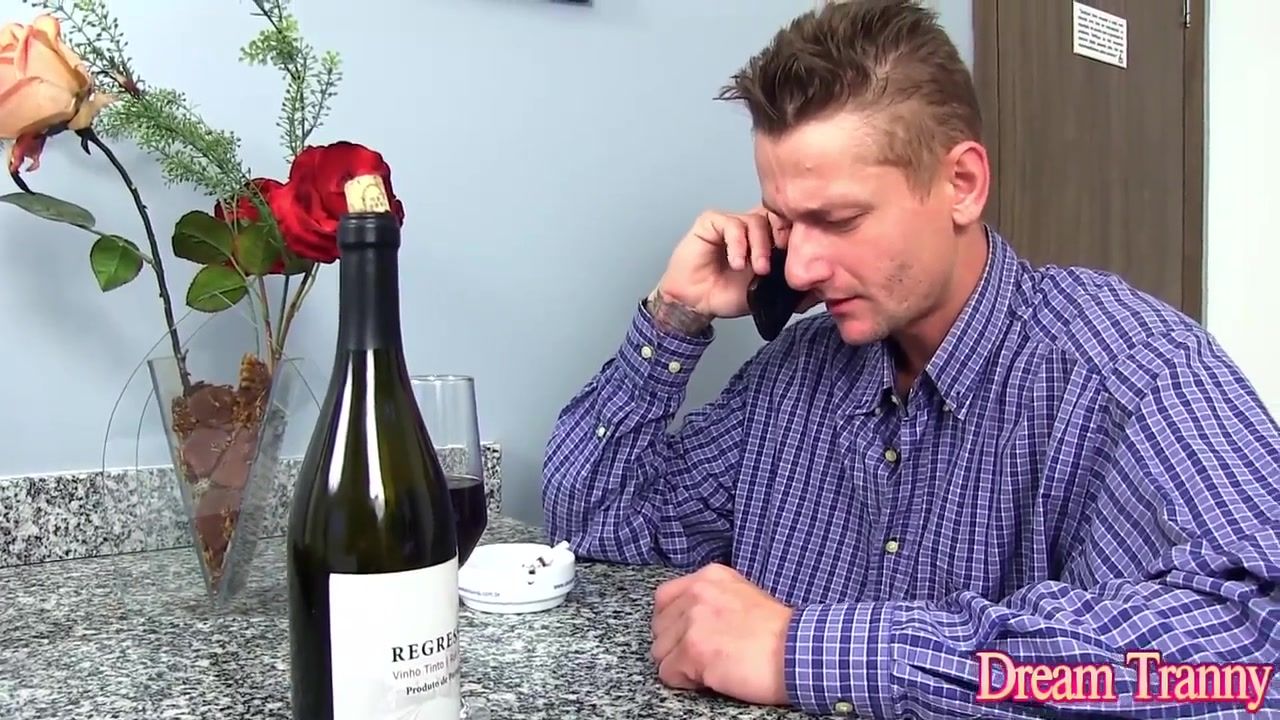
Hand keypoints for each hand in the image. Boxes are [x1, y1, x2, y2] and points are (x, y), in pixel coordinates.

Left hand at [650, 563, 792, 705]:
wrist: (798, 651)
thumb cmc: (778, 632)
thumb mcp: (741, 595)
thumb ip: (710, 599)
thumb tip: (685, 618)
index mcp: (708, 577)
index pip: (663, 598)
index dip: (673, 623)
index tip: (689, 635)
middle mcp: (697, 593)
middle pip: (658, 627)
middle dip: (675, 645)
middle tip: (702, 654)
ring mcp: (693, 621)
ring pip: (659, 651)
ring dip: (679, 664)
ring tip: (709, 665)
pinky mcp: (693, 650)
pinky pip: (667, 673)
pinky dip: (685, 681)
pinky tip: (710, 677)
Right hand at [653, 208, 788, 322]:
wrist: (697, 303)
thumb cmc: (727, 295)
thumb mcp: (769, 290)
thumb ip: (791, 280)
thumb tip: (820, 281)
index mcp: (766, 238)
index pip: (788, 224)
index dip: (796, 236)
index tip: (801, 257)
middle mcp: (749, 227)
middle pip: (775, 216)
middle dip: (782, 237)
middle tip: (782, 260)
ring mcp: (730, 222)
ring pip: (756, 220)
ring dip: (761, 247)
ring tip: (759, 270)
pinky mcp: (710, 222)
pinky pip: (730, 224)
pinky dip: (738, 244)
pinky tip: (737, 263)